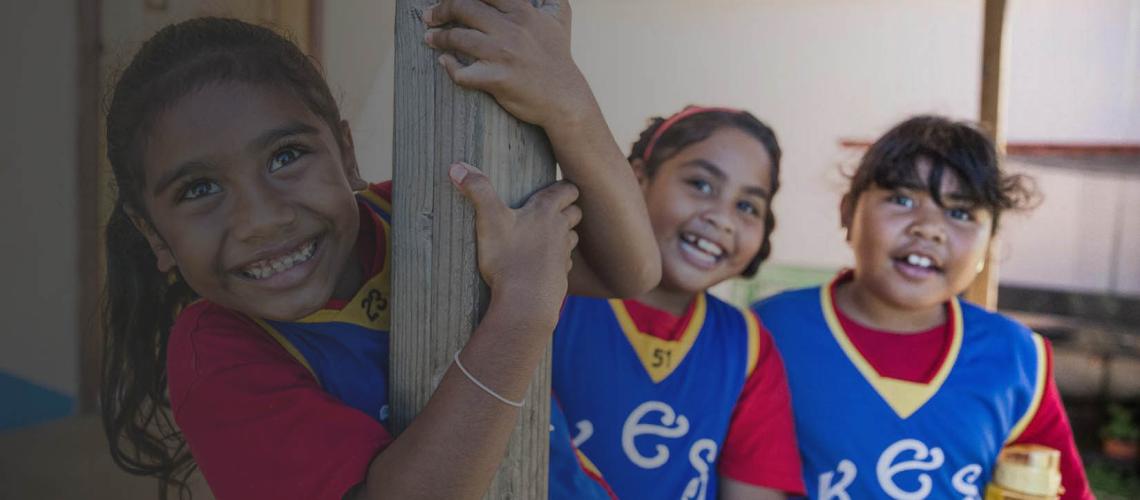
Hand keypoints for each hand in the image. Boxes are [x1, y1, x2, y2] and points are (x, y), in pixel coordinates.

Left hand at [422, 0, 592, 130]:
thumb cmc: (559, 57)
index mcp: (522, 12)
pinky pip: (462, 72)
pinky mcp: (497, 79)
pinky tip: (445, 63)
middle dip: (440, 10)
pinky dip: (449, 67)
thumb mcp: (559, 17)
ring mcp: (502, 54)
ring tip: (430, 38)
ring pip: (458, 38)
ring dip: (438, 37)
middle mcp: (510, 29)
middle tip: (429, 16)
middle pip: (464, 8)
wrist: (565, 98)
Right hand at [448, 162, 580, 317]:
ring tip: (546, 236)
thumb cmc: (508, 258)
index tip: (556, 187)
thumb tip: (457, 166)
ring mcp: (563, 254)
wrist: (525, 302)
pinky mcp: (561, 276)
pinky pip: (564, 263)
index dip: (564, 187)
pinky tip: (542, 264)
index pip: (568, 189)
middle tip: (550, 209)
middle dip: (567, 209)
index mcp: (546, 211)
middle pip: (575, 212)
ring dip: (564, 234)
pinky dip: (558, 260)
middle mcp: (560, 230)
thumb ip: (477, 190)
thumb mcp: (489, 219)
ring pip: (572, 237)